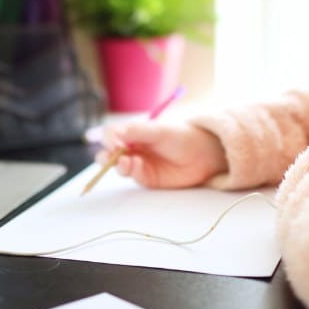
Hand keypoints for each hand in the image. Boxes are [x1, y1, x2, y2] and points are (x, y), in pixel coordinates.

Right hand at [98, 121, 227, 188]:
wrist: (203, 155)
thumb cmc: (181, 137)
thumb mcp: (159, 131)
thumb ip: (137, 131)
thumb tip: (114, 134)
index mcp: (134, 132)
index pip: (112, 134)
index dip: (109, 139)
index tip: (113, 142)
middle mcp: (132, 147)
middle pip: (109, 151)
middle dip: (105, 155)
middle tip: (111, 155)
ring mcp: (138, 162)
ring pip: (117, 165)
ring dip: (115, 164)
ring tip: (124, 161)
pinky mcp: (145, 177)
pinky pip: (132, 175)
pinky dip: (130, 171)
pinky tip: (136, 166)